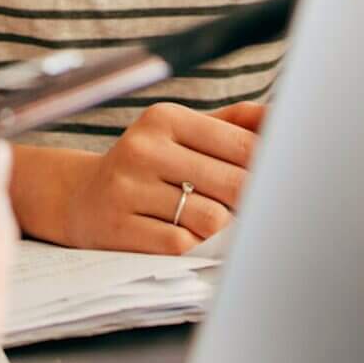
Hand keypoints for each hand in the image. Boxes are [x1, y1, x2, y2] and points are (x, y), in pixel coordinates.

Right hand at [58, 102, 264, 253]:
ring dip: (218, 227)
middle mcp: (144, 148)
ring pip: (212, 219)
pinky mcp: (119, 228)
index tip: (280, 180)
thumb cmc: (148, 165)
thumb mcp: (182, 133)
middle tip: (248, 207)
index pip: (242, 145)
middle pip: (233, 184)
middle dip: (248, 202)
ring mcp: (128, 189)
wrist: (81, 198)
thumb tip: (283, 117)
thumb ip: (234, 124)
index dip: (269, 169)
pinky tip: (180, 235)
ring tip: (204, 219)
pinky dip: (191, 245)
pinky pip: (183, 245)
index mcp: (165, 118)